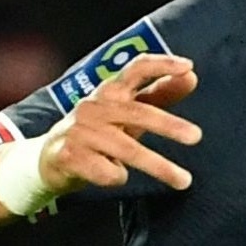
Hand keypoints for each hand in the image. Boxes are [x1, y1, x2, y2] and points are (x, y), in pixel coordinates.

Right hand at [38, 52, 201, 194]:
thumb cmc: (98, 132)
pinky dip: (117, 177)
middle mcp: (94, 106)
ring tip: (185, 181)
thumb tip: (192, 75)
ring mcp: (80, 131)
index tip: (188, 68)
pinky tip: (113, 176)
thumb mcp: (127, 112)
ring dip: (159, 166)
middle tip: (197, 137)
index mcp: (110, 91)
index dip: (161, 64)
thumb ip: (158, 95)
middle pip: (137, 112)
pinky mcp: (69, 155)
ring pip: (127, 149)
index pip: (136, 68)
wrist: (48, 160)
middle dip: (169, 125)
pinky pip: (106, 171)